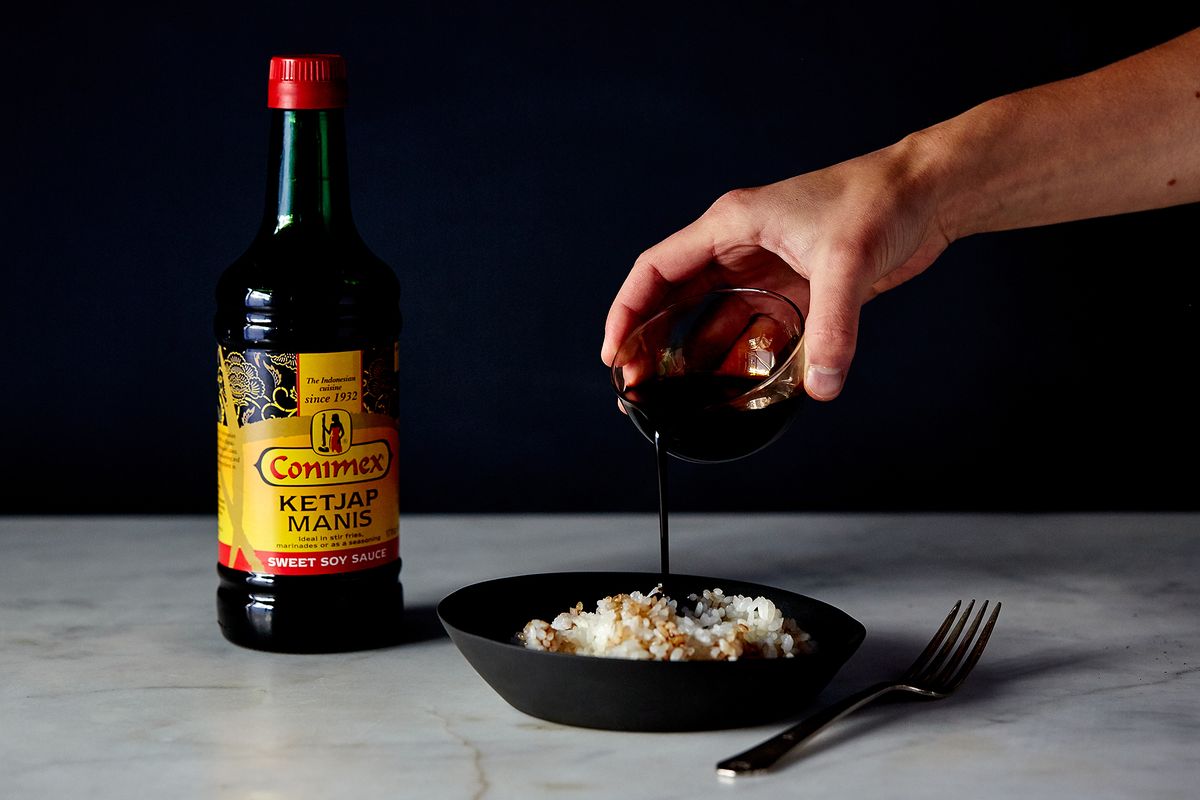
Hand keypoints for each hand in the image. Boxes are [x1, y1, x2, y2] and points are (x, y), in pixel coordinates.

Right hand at [602, 136, 951, 400]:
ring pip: (715, 323)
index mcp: (730, 225)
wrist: (931, 191)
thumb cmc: (881, 199)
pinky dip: (746, 360)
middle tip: (638, 389)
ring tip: (679, 400)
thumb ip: (832, 327)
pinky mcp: (796, 291)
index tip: (614, 354)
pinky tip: (738, 390)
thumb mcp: (848, 261)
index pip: (657, 270)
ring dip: (699, 361)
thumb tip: (820, 386)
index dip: (627, 311)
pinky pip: (758, 333)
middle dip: (653, 345)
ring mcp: (766, 272)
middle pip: (676, 302)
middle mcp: (739, 248)